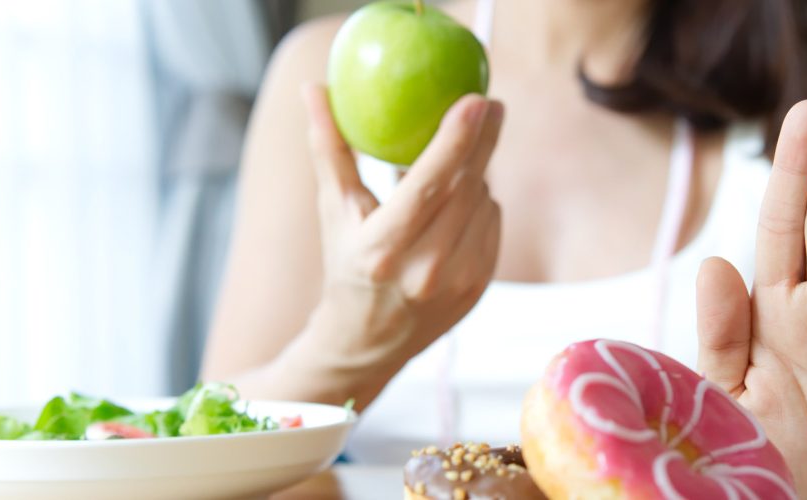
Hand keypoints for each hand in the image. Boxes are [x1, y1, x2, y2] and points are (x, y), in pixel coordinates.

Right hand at [302, 84, 503, 369]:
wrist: (366, 344)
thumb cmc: (344, 266)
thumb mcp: (332, 211)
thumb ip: (329, 149)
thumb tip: (315, 89)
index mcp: (383, 251)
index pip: (428, 187)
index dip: (454, 141)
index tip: (475, 100)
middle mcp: (425, 271)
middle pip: (468, 189)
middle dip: (484, 140)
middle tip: (490, 101)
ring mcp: (458, 283)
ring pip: (483, 202)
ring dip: (475, 174)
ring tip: (452, 166)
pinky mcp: (480, 286)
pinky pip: (491, 223)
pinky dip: (479, 202)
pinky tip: (457, 202)